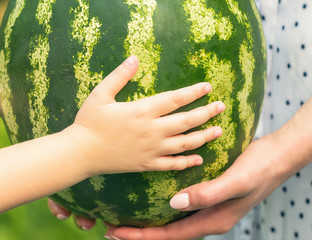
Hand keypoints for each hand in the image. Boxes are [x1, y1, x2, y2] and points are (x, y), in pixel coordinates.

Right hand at [49, 55, 224, 224]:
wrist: (81, 153)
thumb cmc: (89, 122)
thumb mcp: (100, 94)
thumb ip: (119, 76)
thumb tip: (134, 58)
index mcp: (142, 111)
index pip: (175, 99)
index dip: (193, 92)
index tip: (207, 87)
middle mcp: (151, 131)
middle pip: (186, 121)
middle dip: (206, 113)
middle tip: (221, 107)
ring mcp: (151, 150)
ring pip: (184, 144)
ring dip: (203, 137)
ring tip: (218, 131)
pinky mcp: (146, 164)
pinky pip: (171, 165)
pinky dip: (187, 163)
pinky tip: (199, 159)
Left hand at [105, 106, 311, 239]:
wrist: (277, 156)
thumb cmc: (260, 169)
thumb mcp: (235, 181)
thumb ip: (207, 194)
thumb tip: (175, 205)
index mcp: (212, 220)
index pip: (170, 236)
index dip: (142, 237)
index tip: (117, 233)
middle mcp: (206, 216)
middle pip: (167, 231)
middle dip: (139, 232)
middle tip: (111, 227)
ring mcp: (206, 206)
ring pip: (170, 219)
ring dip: (147, 218)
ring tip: (124, 214)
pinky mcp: (205, 192)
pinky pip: (179, 203)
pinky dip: (160, 204)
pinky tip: (149, 193)